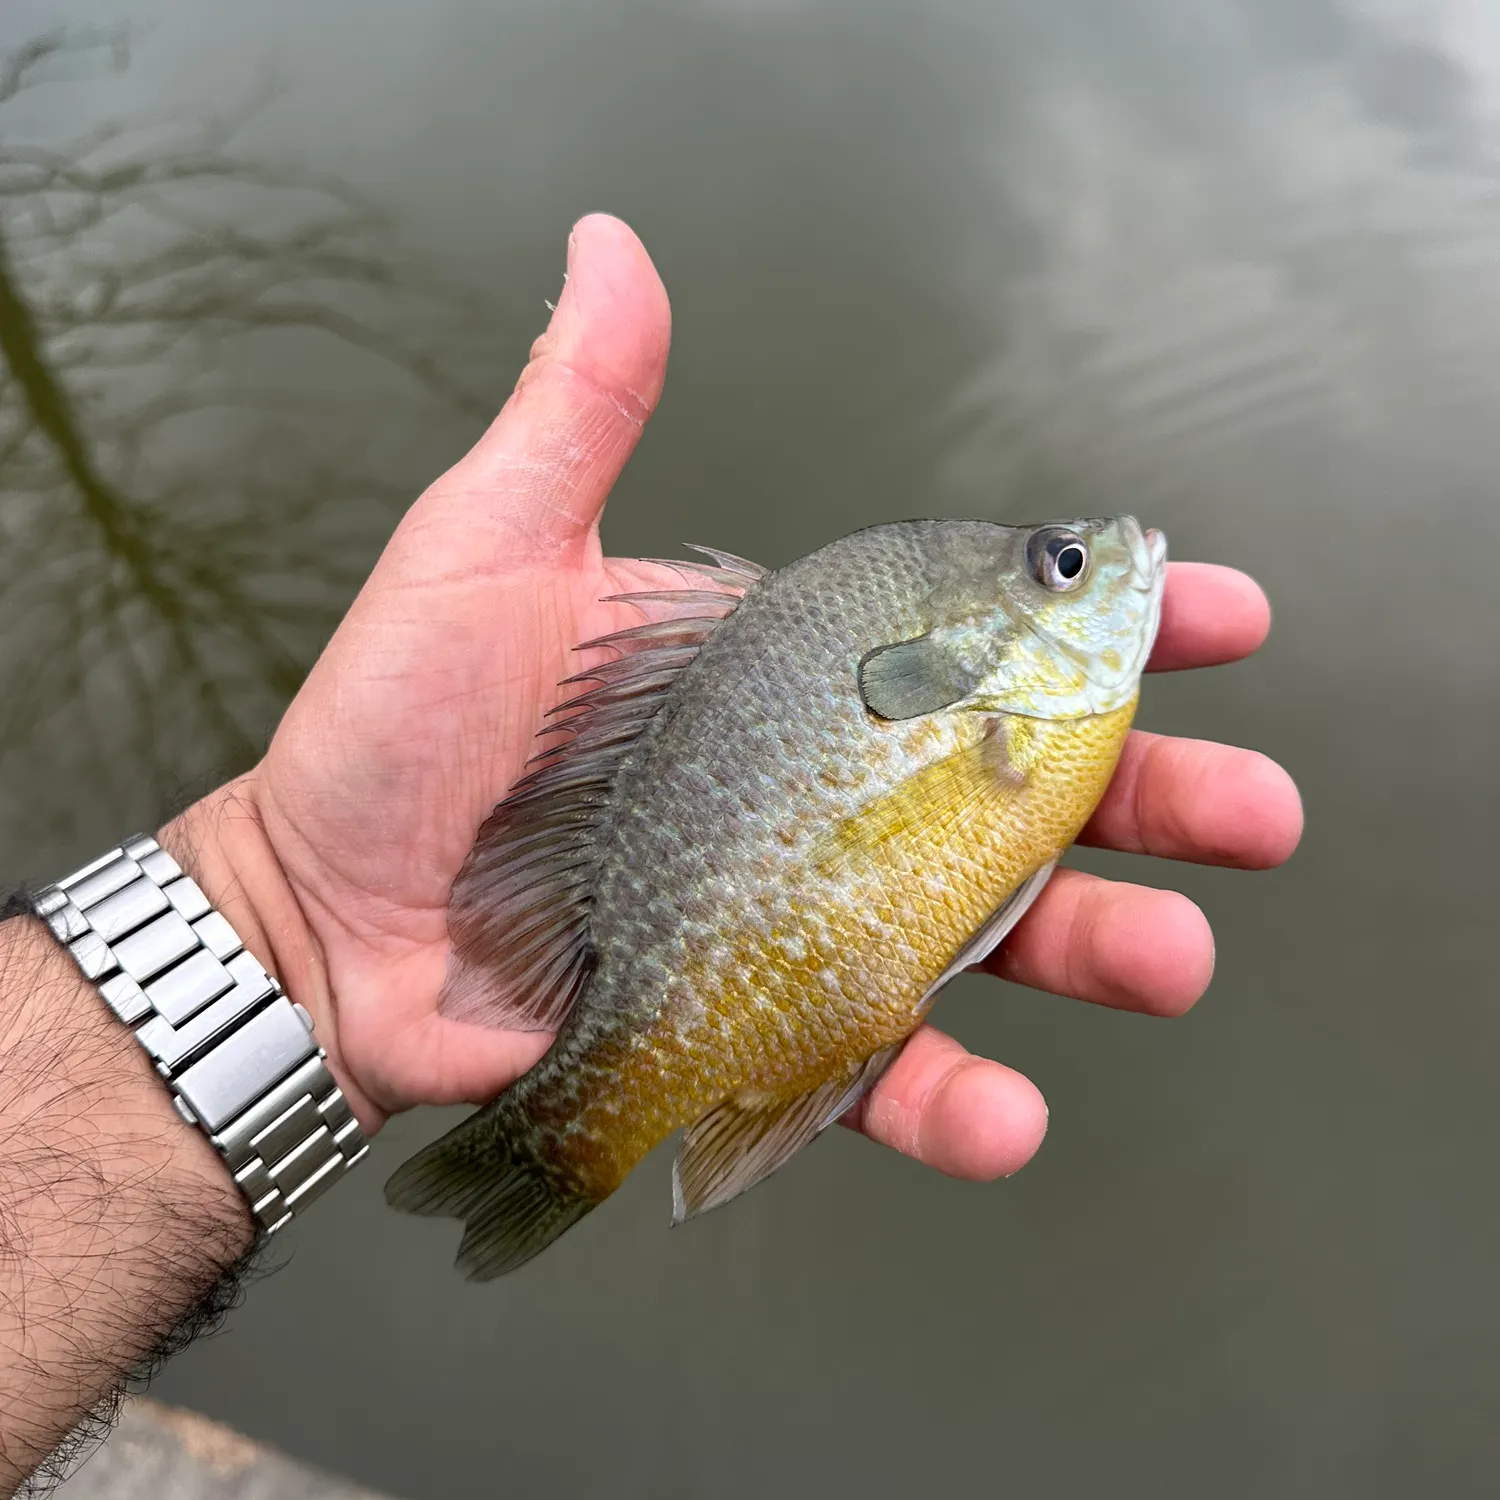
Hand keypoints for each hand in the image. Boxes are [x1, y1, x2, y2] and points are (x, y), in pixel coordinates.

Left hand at [172, 215, 1302, 1179]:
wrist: (316, 923)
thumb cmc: (392, 734)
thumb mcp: (489, 552)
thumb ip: (578, 416)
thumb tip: (612, 248)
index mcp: (779, 675)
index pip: (965, 636)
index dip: (1095, 629)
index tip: (1211, 621)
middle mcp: (805, 792)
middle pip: (1008, 790)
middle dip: (1147, 798)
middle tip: (1248, 816)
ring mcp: (787, 915)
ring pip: (973, 932)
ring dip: (1086, 950)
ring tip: (1166, 962)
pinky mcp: (747, 1026)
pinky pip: (865, 1064)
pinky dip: (938, 1095)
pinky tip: (999, 1113)